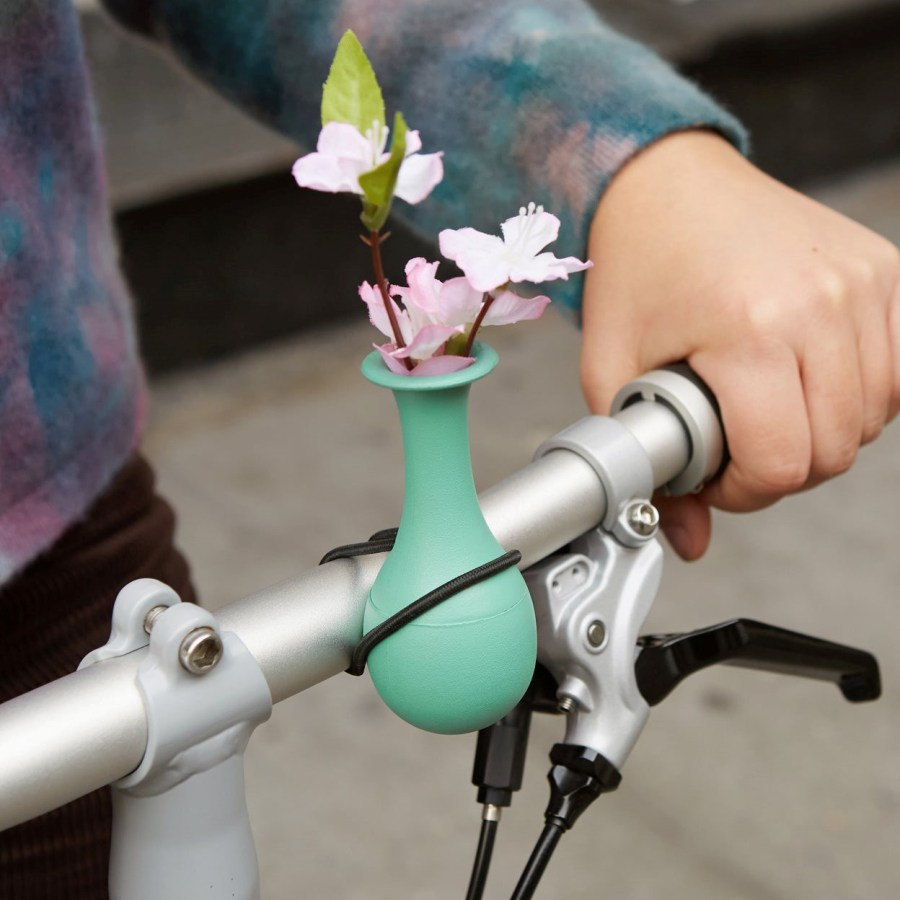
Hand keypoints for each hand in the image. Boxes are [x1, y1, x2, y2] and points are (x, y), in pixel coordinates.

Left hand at [580, 131, 899, 559]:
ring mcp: (865, 282)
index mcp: (750, 330)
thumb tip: (690, 540)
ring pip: (875, 418)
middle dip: (778, 468)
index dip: (742, 491)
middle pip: (835, 451)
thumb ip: (646, 462)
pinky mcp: (888, 270)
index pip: (783, 465)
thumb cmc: (637, 269)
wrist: (667, 184)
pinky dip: (861, 394)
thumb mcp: (613, 370)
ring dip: (820, 432)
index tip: (711, 472)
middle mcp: (823, 303)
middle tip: (732, 443)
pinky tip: (809, 380)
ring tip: (764, 404)